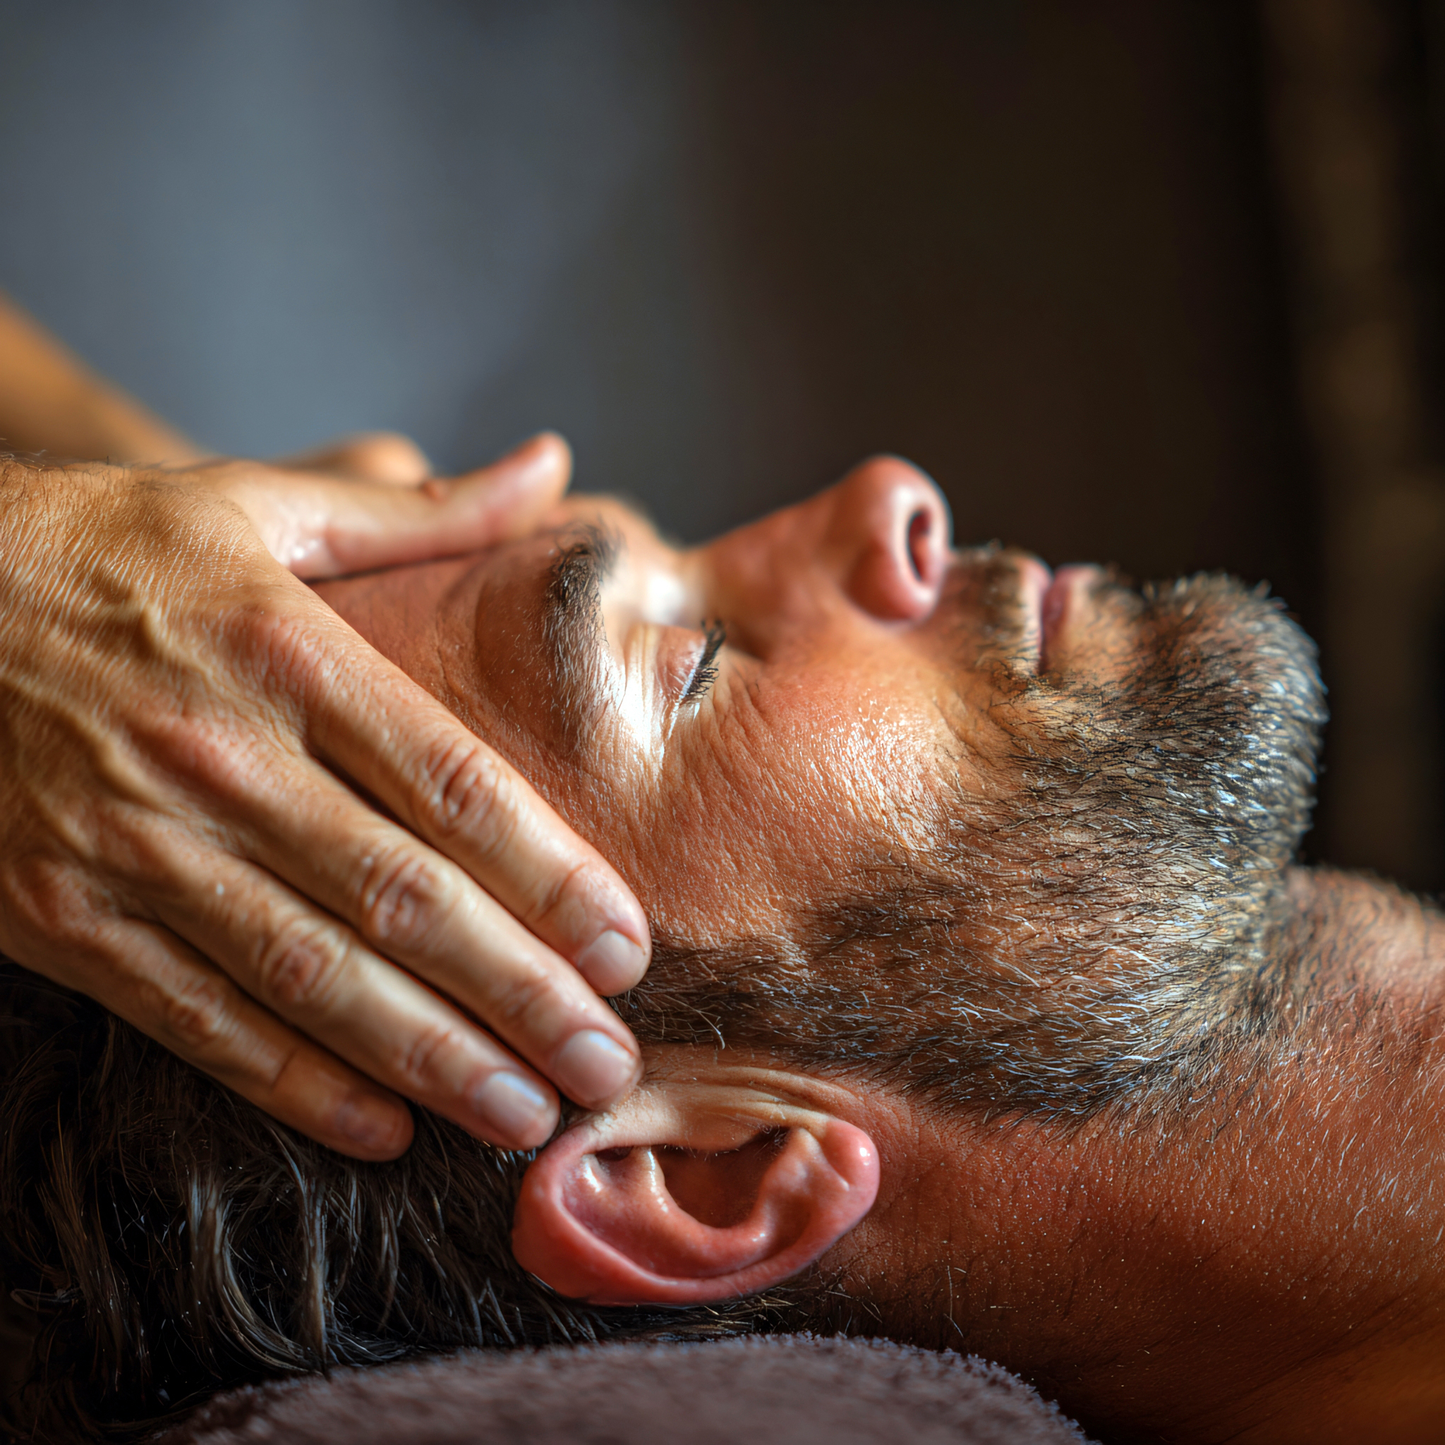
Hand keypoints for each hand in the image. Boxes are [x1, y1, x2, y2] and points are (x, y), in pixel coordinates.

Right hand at [0, 434, 648, 1158]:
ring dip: (429, 1058)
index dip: (551, 875)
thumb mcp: (258, 505)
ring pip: (311, 976)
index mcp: (285, 651)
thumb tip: (552, 465)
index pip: (453, 784)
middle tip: (608, 1064)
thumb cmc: (105, 548)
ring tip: (525, 1115)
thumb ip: (418, 512)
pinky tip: (383, 1127)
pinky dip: (292, 1083)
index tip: (626, 945)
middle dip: (519, 994)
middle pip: (402, 898)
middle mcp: (220, 756)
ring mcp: (134, 844)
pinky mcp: (63, 915)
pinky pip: (195, 1018)